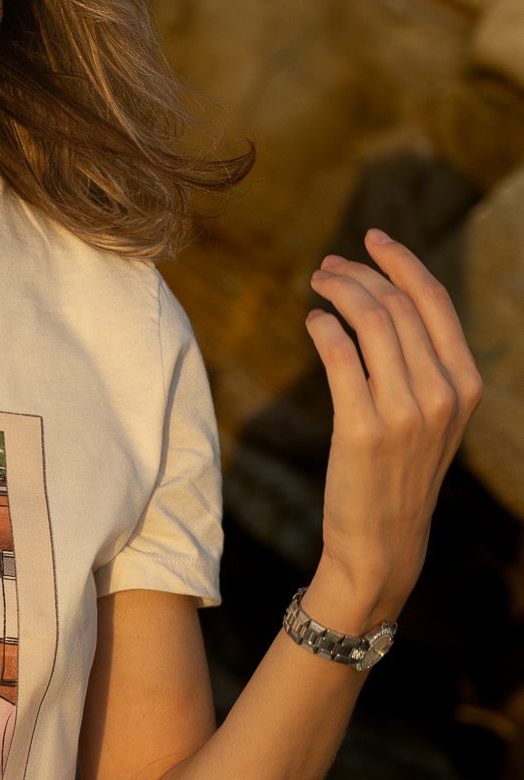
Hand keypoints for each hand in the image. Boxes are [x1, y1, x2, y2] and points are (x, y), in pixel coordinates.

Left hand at [304, 229, 482, 629]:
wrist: (384, 541)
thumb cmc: (398, 473)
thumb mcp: (429, 416)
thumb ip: (421, 365)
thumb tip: (384, 301)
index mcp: (465, 383)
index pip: (434, 301)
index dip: (401, 262)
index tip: (372, 238)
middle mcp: (443, 393)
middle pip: (397, 305)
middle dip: (358, 275)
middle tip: (326, 268)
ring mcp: (406, 411)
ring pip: (370, 322)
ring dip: (338, 292)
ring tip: (317, 286)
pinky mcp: (365, 428)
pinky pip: (340, 355)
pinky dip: (324, 328)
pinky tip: (313, 322)